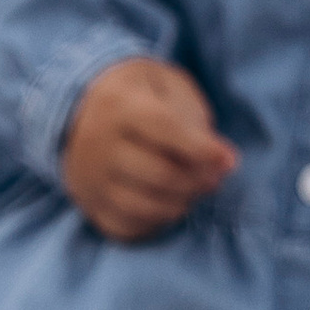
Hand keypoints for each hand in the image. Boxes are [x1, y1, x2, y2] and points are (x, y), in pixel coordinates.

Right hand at [59, 56, 237, 240]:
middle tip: (215, 177)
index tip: (230, 160)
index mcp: (118, 104)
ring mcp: (89, 178)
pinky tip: (170, 204)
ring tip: (195, 190)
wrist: (78, 110)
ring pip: (142, 206)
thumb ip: (191, 114)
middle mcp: (97, 143)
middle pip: (158, 173)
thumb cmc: (137, 94)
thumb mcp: (164, 83)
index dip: (202, 148)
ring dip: (180, 204)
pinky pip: (125, 227)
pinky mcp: (89, 204)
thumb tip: (217, 158)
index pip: (164, 128)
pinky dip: (155, 223)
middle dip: (197, 180)